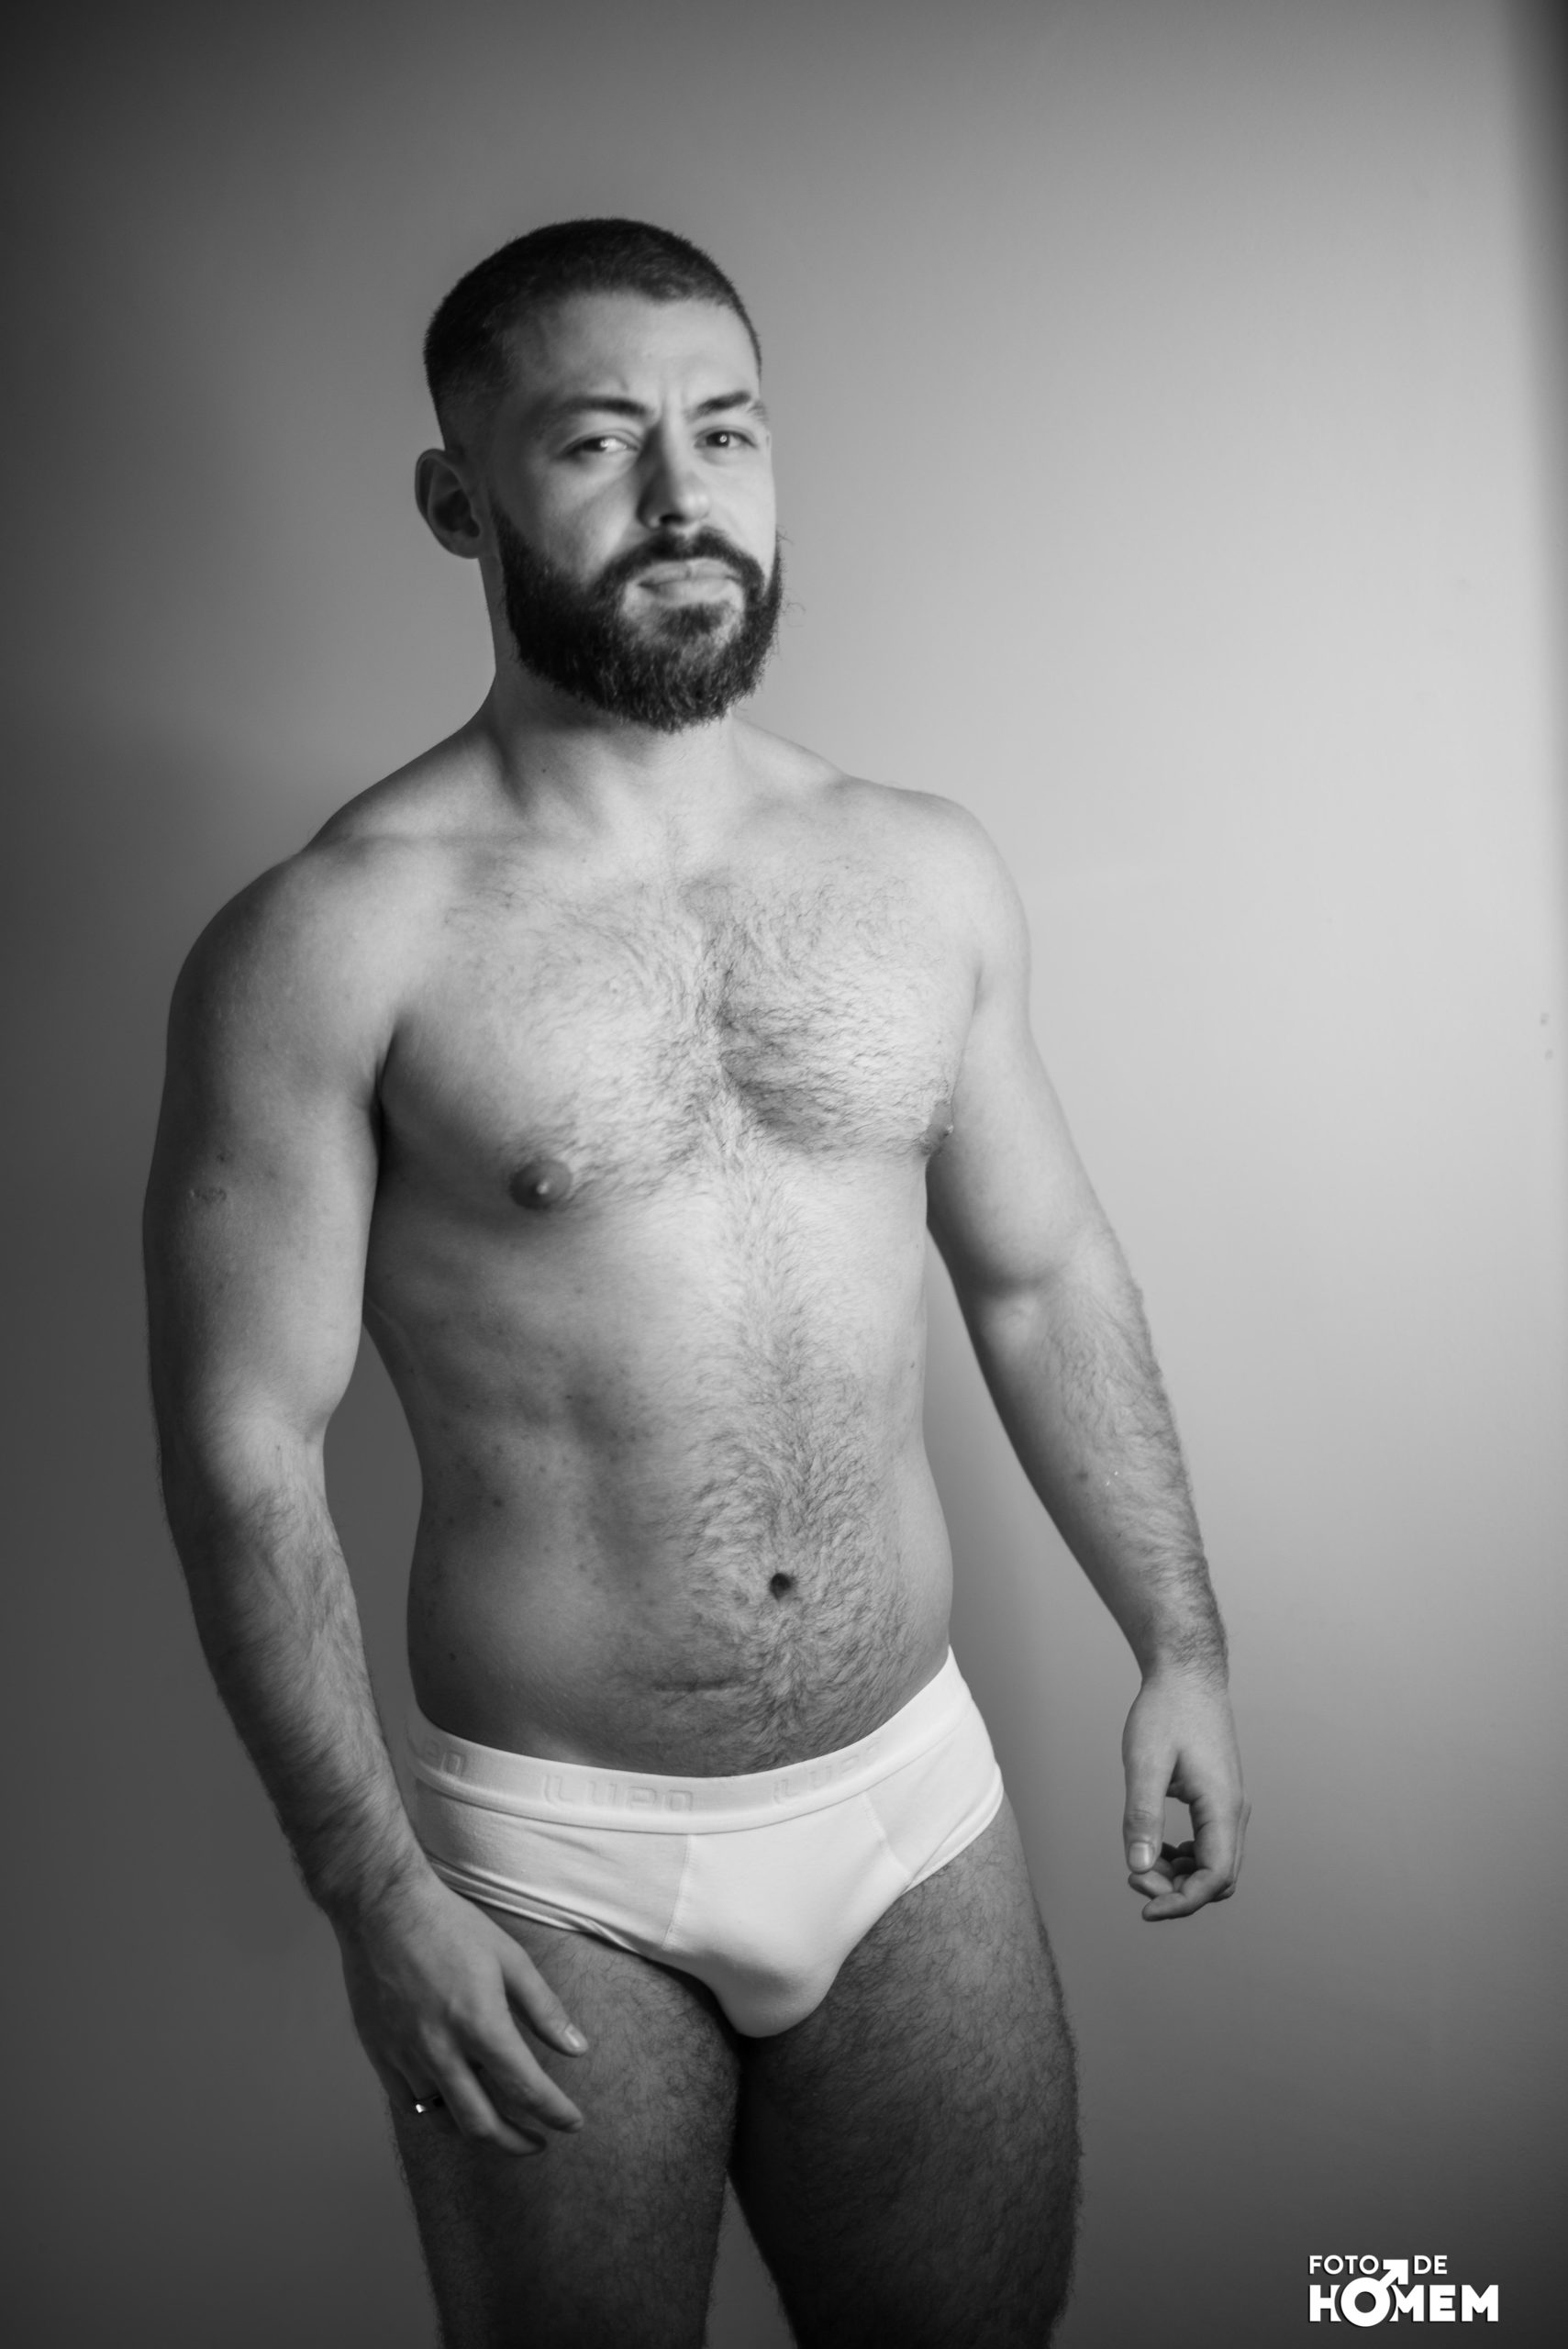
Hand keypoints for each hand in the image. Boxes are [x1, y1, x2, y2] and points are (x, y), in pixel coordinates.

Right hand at [336, 1868, 587, 2152]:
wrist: (381, 1908)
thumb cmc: (450, 1926)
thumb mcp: (509, 1958)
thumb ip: (544, 2009)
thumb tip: (578, 2050)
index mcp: (480, 2024)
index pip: (527, 2089)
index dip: (555, 2114)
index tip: (572, 2123)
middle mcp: (441, 2050)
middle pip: (484, 2125)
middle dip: (518, 2144)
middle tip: (539, 2142)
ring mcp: (405, 2057)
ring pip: (445, 2121)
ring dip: (479, 2132)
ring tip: (502, 2127)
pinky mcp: (380, 2056)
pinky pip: (411, 2104)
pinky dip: (439, 2113)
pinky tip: (456, 2103)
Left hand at [1121, 1668, 1247, 1920]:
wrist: (1187, 1673)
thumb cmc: (1166, 1711)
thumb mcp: (1144, 1762)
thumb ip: (1142, 1816)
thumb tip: (1139, 1869)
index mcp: (1223, 1807)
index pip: (1215, 1878)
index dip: (1181, 1902)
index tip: (1144, 1908)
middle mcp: (1234, 1811)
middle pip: (1218, 1878)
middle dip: (1178, 1891)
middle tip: (1134, 1877)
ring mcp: (1229, 1805)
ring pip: (1215, 1864)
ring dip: (1181, 1876)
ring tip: (1141, 1863)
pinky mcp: (1219, 1798)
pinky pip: (1210, 1845)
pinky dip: (1185, 1857)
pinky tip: (1157, 1847)